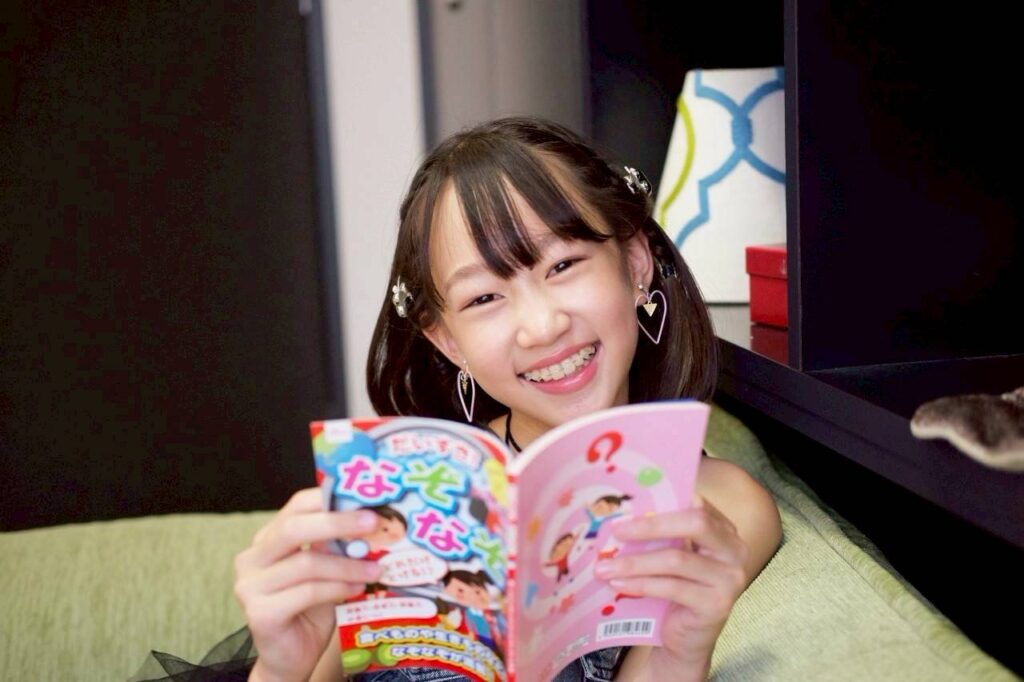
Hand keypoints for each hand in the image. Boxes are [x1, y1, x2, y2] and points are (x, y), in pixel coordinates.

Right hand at [234, 488, 383, 681]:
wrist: (291, 657)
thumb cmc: (311, 609)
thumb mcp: (327, 570)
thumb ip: (337, 546)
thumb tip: (371, 520)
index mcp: (268, 539)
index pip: (296, 506)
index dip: (329, 499)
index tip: (366, 499)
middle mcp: (252, 558)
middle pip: (295, 528)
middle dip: (338, 522)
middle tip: (373, 522)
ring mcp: (250, 586)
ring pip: (306, 563)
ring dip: (348, 564)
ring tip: (376, 568)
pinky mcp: (259, 613)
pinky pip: (307, 592)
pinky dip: (338, 588)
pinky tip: (358, 589)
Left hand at [594, 496, 748, 678]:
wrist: (688, 638)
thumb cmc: (678, 589)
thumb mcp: (675, 555)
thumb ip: (665, 533)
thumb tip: (624, 511)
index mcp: (725, 530)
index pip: (697, 504)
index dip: (665, 499)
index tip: (630, 504)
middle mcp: (735, 551)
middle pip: (696, 523)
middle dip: (651, 526)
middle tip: (616, 531)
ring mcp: (730, 579)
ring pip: (676, 559)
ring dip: (634, 562)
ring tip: (604, 566)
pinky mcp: (717, 605)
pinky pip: (672, 588)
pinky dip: (640, 584)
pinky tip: (618, 584)